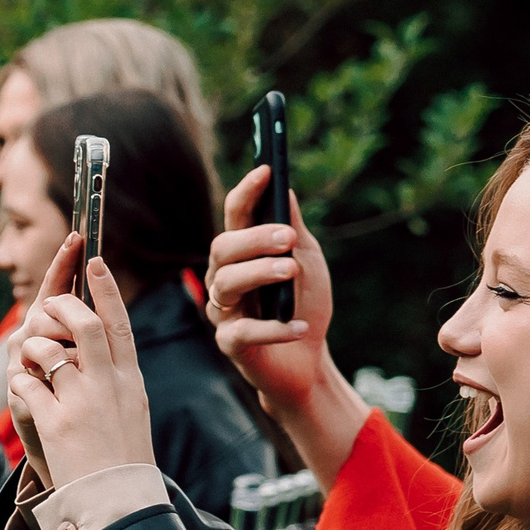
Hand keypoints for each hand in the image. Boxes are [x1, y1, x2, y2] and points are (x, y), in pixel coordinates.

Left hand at [5, 253, 155, 484]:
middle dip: (61, 305)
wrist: (117, 500)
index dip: (105, 289)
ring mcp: (82, 402)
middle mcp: (109, 385)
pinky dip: (21, 383)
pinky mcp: (55, 423)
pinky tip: (25, 393)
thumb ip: (116, 374)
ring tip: (31, 362)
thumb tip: (99, 343)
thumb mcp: (132, 407)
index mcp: (130, 379)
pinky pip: (27, 385)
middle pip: (83, 324)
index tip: (94, 262)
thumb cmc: (122, 455)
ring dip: (32, 349)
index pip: (119, 323)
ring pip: (47, 350)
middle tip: (49, 302)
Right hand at [207, 164, 329, 406]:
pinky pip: (243, 332)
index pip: (234, 216)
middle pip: (222, 248)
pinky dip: (273, 328)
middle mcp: (224, 277)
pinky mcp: (231, 344)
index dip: (246, 192)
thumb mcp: (307, 260)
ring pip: (226, 284)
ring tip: (292, 272)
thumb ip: (293, 228)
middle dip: (253, 239)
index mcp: (241, 253)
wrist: (306, 359)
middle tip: (288, 237)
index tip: (266, 170)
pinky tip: (298, 326)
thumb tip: (286, 190)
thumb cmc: (302, 304)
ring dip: (260, 273)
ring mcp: (224, 311)